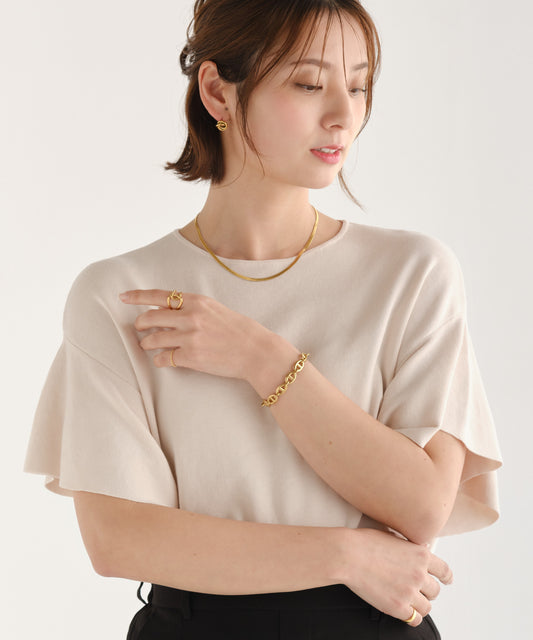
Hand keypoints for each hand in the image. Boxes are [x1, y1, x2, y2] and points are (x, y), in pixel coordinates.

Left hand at [119, 289, 271, 380]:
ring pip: (152, 339)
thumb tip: (165, 311)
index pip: (159, 295)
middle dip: (140, 324)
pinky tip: (163, 360)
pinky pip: (163, 358)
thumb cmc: (238, 330)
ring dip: (146, 343)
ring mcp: (190, 337)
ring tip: (148, 345)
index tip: (123, 297)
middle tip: (140, 329)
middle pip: (150, 318)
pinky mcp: (191, 357)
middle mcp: (190, 317)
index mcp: (197, 301)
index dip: (138, 296)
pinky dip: (159, 360)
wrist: (256, 351)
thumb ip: (191, 308)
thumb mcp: (215, 310)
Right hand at [341, 528, 452, 626]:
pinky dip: (410, 616)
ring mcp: (410, 592)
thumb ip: (408, 548)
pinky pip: (414, 619)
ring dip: (418, 604)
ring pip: (426, 607)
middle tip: (416, 589)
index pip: (444, 570)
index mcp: (420, 554)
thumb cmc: (364, 543)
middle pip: (435, 591)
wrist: (348, 555)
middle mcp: (419, 574)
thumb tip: (413, 552)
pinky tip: (404, 610)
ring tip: (407, 599)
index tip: (446, 580)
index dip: (446, 577)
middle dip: (426, 590)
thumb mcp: (392, 537)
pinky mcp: (398, 607)